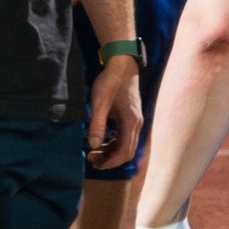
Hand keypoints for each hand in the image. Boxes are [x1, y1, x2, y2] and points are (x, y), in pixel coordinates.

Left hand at [86, 54, 141, 168]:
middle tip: (91, 159)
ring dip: (111, 151)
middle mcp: (136, 124)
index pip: (124, 152)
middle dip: (109, 159)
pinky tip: (102, 139)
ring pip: (126, 144)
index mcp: (130, 123)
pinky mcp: (131, 116)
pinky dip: (114, 142)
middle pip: (126, 152)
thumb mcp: (100, 103)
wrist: (122, 64)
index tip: (95, 164)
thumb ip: (97, 124)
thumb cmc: (110, 81)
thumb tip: (93, 145)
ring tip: (94, 151)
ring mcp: (135, 120)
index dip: (110, 162)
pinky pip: (125, 136)